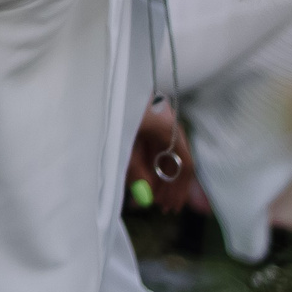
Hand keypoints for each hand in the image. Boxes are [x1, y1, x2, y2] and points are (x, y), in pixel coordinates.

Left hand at [127, 99, 206, 213]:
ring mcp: (157, 121)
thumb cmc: (116, 108)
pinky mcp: (144, 119)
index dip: (180, 188)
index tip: (172, 206)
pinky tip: (136, 181)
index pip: (185, 163)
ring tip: (144, 200)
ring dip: (154, 179)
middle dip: (166, 187)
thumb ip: (134, 169)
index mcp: (169, 128)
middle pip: (173, 162)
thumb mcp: (124, 141)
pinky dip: (144, 165)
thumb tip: (146, 196)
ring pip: (160, 157)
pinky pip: (150, 148)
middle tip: (159, 208)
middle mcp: (168, 125)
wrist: (107, 83)